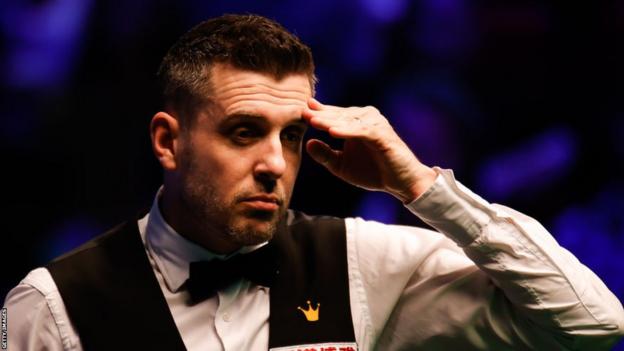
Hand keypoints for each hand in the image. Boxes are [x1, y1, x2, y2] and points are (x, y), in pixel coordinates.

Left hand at [302, 98, 436, 202]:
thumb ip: (325, 155)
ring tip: (313, 121)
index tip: (298, 111)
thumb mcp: (342, 165)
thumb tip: (308, 143)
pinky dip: (347, 131)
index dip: (316, 113)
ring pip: (348, 120)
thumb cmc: (373, 171)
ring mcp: (375, 124)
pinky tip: (332, 132)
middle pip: (338, 115)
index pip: (332, 114)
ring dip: (330, 120)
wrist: (401, 182)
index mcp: (355, 122)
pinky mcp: (382, 134)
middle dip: (319, 115)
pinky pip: (361, 131)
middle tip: (301, 112)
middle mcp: (365, 118)